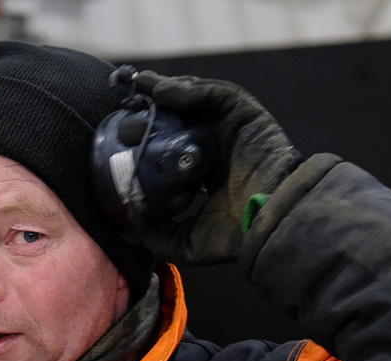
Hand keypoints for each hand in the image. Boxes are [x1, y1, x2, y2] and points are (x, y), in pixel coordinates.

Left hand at [128, 73, 301, 264]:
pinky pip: (212, 93)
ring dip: (164, 91)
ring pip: (194, 101)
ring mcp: (232, 128)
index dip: (149, 140)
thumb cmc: (235, 237)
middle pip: (180, 119)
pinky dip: (186, 89)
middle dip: (151, 111)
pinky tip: (160, 91)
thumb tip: (125, 232)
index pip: (173, 148)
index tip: (121, 140)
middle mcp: (218, 146)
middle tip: (123, 113)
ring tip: (136, 88)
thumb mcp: (186, 242)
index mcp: (206, 172)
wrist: (268, 224)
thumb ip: (157, 235)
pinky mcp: (244, 113)